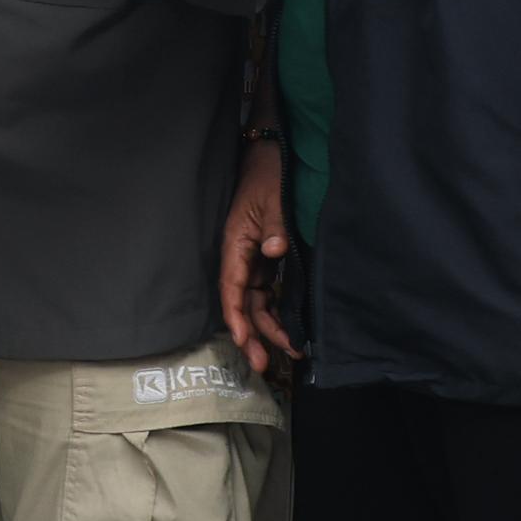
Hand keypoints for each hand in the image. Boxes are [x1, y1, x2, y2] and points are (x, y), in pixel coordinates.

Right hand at [217, 137, 300, 377]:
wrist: (270, 154)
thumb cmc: (268, 174)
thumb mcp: (272, 198)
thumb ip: (273, 225)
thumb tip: (273, 250)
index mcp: (236, 242)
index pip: (232, 286)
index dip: (237, 316)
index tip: (246, 341)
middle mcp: (241, 255)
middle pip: (243, 302)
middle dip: (253, 335)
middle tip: (266, 365)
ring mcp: (253, 258)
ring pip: (255, 301)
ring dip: (267, 328)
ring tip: (287, 353)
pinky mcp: (266, 258)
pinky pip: (267, 292)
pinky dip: (275, 312)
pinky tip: (288, 329)